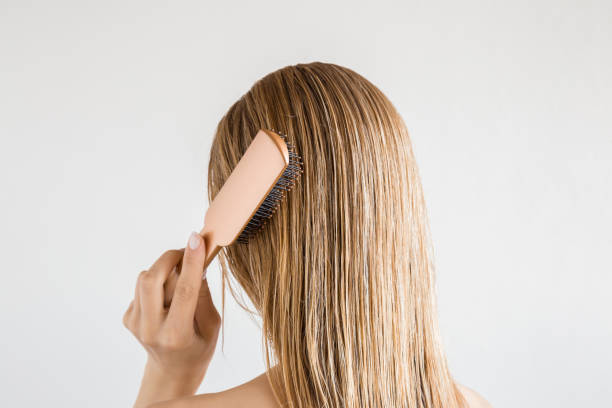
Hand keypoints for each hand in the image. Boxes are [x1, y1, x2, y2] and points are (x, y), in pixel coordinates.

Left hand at [123, 231, 220, 407]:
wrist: (172, 370)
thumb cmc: (198, 346)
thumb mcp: (212, 325)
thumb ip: (202, 295)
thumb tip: (197, 263)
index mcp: (177, 334)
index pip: (184, 290)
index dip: (191, 261)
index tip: (196, 239)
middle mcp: (151, 329)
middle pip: (152, 279)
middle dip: (169, 258)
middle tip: (186, 251)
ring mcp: (135, 324)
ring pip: (144, 279)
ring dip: (164, 269)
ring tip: (180, 276)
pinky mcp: (128, 318)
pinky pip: (141, 287)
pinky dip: (158, 283)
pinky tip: (168, 296)